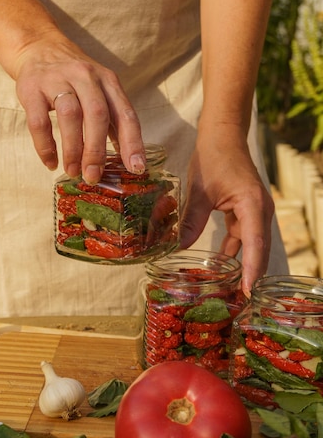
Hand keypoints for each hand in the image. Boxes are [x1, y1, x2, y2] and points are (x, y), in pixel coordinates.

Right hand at [14, 32, 145, 182]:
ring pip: (70, 116)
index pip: (126, 114)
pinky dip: (45, 146)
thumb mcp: (100, 92)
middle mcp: (86, 77)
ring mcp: (58, 80)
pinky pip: (39, 122)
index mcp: (108, 81)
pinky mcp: (32, 88)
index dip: (133, 142)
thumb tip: (129, 161)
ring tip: (73, 171)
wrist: (39, 48)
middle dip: (97, 150)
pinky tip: (51, 163)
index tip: (136, 168)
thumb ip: (114, 122)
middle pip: (97, 115)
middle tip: (93, 176)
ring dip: (73, 149)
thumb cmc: (75, 80)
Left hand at [179, 126, 273, 296]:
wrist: (223, 135)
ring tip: (232, 290)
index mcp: (252, 204)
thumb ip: (191, 220)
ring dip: (244, 265)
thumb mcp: (199, 191)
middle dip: (251, 275)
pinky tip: (222, 264)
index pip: (254, 243)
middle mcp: (260, 209)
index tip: (247, 291)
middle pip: (260, 249)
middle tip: (241, 302)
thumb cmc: (214, 157)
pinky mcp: (248, 210)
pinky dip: (235, 250)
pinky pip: (245, 236)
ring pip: (253, 245)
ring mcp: (256, 211)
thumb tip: (177, 248)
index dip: (250, 269)